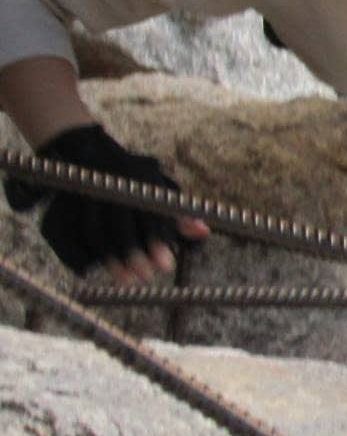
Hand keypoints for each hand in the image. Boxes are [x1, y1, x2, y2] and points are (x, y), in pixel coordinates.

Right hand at [4, 124, 207, 280]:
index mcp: (136, 177)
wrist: (86, 155)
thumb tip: (202, 233)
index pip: (147, 213)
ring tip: (126, 280)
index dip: (156, 241)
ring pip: (93, 235)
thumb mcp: (161, 187)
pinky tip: (97, 270)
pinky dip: (81, 258)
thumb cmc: (135, 178)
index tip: (166, 267)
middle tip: (145, 278)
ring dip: (110, 262)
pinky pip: (67, 240)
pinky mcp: (55, 209)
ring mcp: (78, 196)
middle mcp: (106, 184)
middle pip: (118, 227)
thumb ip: (180, 212)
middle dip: (133, 256)